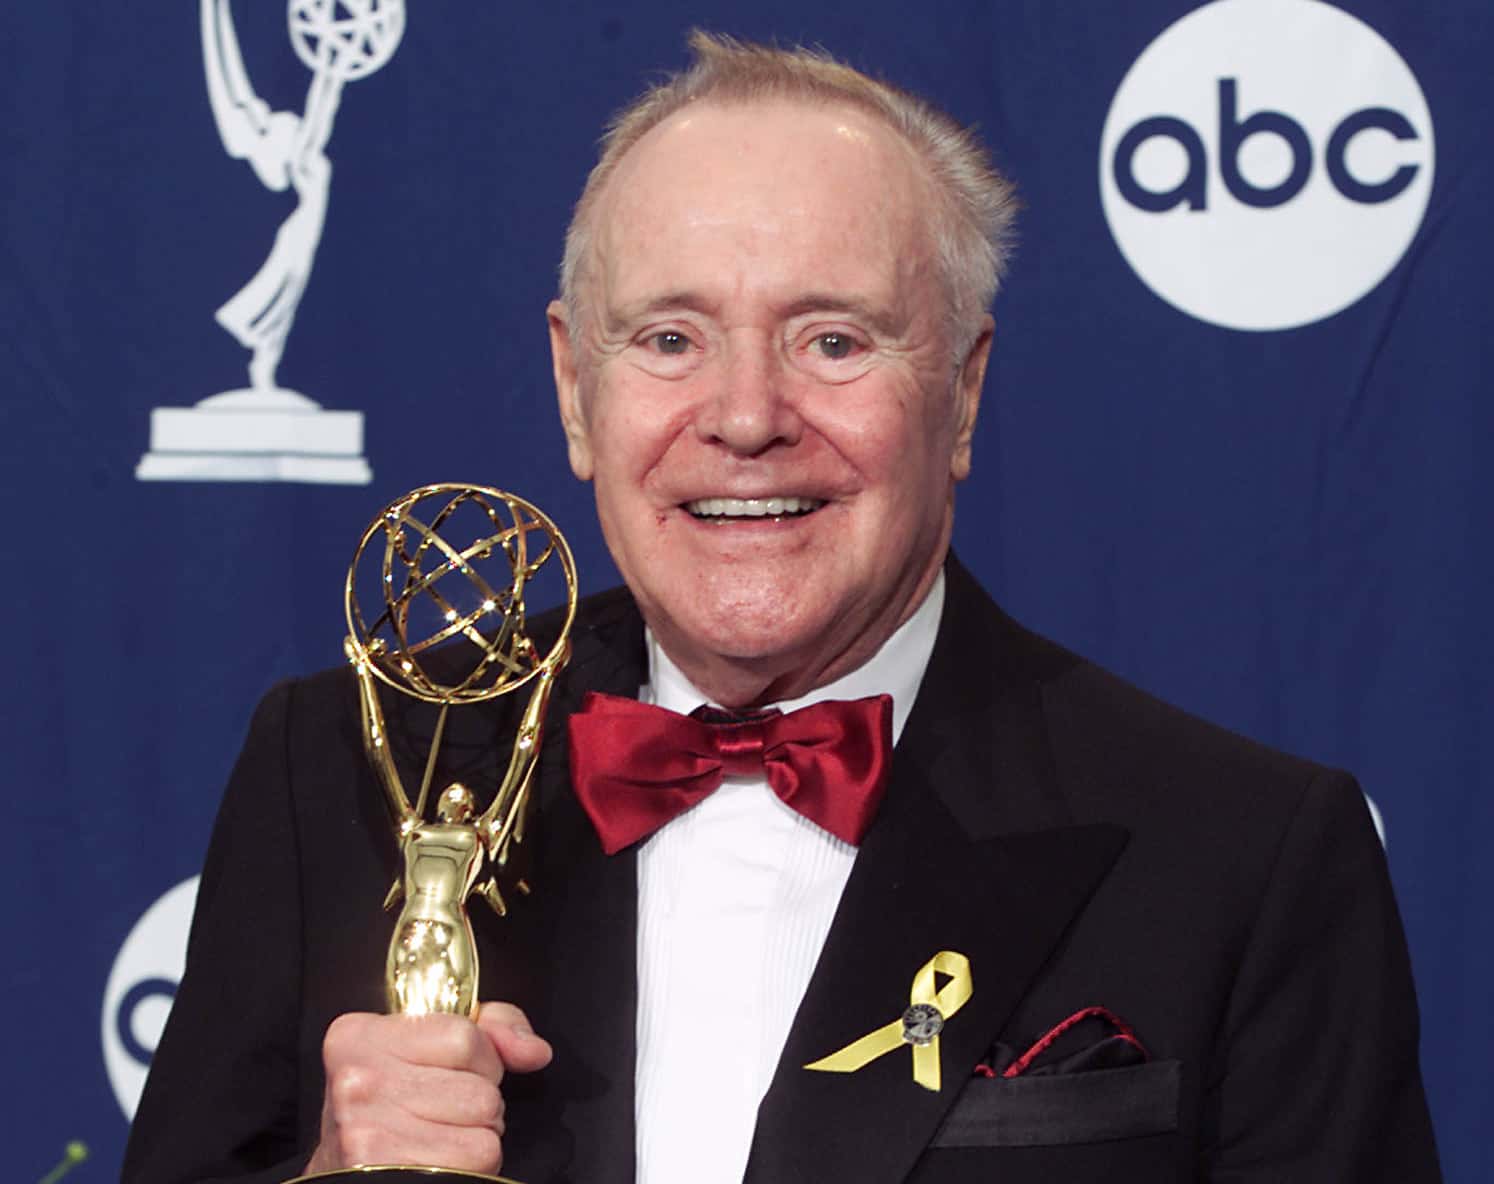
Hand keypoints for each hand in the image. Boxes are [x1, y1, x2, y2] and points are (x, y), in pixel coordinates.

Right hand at [304, 1003, 552, 1175]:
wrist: (339, 1166)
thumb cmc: (388, 1101)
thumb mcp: (428, 1043)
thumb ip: (492, 1028)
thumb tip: (535, 1051)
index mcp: (361, 1036)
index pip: (466, 1037)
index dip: (480, 1059)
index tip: (453, 1070)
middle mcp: (357, 1082)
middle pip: (479, 1092)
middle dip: (479, 1103)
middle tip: (445, 1111)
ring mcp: (366, 1132)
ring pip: (484, 1133)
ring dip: (475, 1138)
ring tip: (441, 1135)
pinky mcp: (384, 1172)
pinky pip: (474, 1165)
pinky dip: (470, 1166)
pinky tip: (437, 1159)